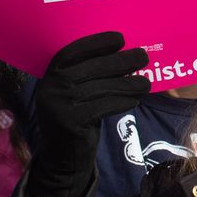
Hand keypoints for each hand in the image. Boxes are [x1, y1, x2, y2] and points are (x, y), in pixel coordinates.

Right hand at [24, 32, 149, 196]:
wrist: (63, 158)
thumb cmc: (77, 117)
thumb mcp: (76, 93)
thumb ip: (89, 75)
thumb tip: (126, 54)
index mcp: (50, 75)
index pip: (72, 51)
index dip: (96, 42)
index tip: (119, 39)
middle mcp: (51, 87)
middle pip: (92, 68)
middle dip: (121, 61)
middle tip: (143, 56)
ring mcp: (58, 105)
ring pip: (102, 87)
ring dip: (128, 83)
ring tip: (146, 83)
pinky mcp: (70, 122)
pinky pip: (104, 106)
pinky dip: (122, 102)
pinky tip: (135, 101)